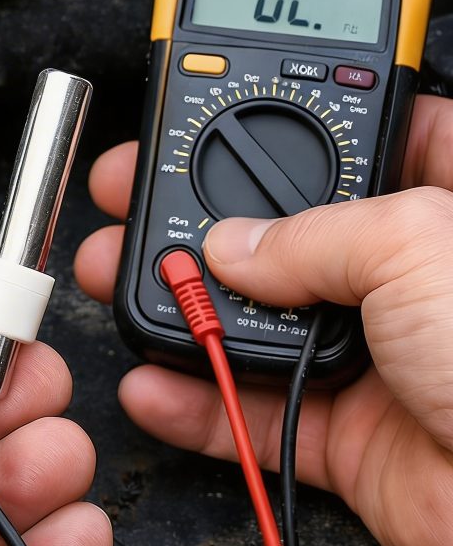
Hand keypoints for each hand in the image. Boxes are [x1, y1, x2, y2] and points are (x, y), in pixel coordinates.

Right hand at [75, 92, 452, 545]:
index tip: (234, 112)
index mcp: (445, 211)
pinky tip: (156, 382)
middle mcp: (405, 282)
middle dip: (205, 218)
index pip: (370, 142)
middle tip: (143, 196)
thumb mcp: (418, 249)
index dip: (301, 122)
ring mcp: (374, 357)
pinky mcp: (346, 433)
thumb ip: (311, 235)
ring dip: (183, 307)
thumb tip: (235, 247)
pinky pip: (252, 411)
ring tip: (125, 283)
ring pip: (255, 322)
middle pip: (286, 234)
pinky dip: (195, 402)